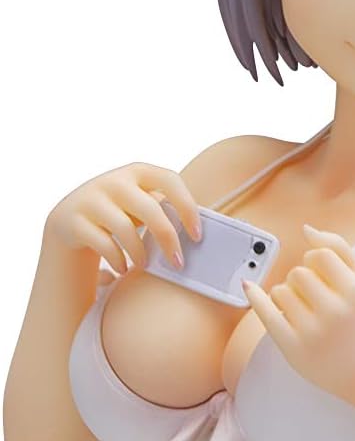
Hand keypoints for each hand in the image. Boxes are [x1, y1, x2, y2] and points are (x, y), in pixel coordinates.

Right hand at [45, 162, 202, 275]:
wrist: (69, 219)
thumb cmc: (119, 213)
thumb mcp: (140, 203)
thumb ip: (164, 209)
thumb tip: (200, 236)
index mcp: (138, 172)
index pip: (169, 180)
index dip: (187, 206)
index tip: (197, 235)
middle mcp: (114, 181)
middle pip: (150, 209)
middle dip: (168, 239)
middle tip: (178, 264)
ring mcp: (92, 199)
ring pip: (125, 229)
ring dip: (141, 254)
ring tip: (144, 266)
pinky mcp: (75, 220)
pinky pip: (103, 244)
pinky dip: (118, 260)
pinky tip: (123, 268)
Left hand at [241, 226, 354, 402]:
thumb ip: (339, 249)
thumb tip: (305, 228)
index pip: (319, 255)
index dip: (315, 262)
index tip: (321, 276)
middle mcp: (335, 312)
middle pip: (298, 273)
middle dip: (300, 281)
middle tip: (313, 299)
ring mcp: (313, 332)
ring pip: (281, 291)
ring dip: (286, 296)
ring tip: (302, 311)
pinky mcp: (293, 348)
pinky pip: (266, 313)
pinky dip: (256, 297)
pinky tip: (248, 286)